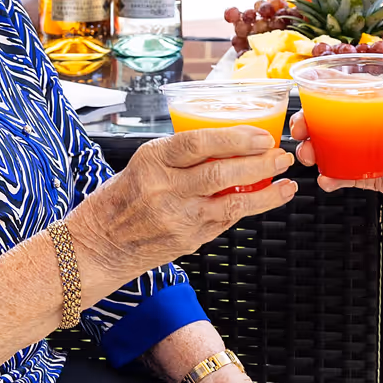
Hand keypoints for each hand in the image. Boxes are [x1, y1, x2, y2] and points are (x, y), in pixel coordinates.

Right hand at [69, 127, 295, 278]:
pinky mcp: (188, 241)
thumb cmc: (119, 199)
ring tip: (287, 180)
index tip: (261, 135)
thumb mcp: (142, 165)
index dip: (235, 138)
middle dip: (259, 163)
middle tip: (282, 155)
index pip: (197, 143)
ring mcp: (177, 219)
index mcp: (151, 161)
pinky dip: (251, 210)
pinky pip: (226, 221)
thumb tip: (228, 141)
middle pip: (221, 173)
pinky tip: (269, 199)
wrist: (95, 247)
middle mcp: (164, 189)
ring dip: (265, 191)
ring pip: (231, 203)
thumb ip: (180, 156)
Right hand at [292, 103, 382, 251]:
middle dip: (310, 125)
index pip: (351, 92)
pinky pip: (350, 177)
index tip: (308, 98)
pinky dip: (335, 179)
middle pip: (334, 121)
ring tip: (309, 158)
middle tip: (300, 133)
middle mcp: (377, 127)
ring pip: (336, 149)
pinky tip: (327, 181)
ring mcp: (375, 152)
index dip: (325, 92)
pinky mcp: (379, 178)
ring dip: (317, 151)